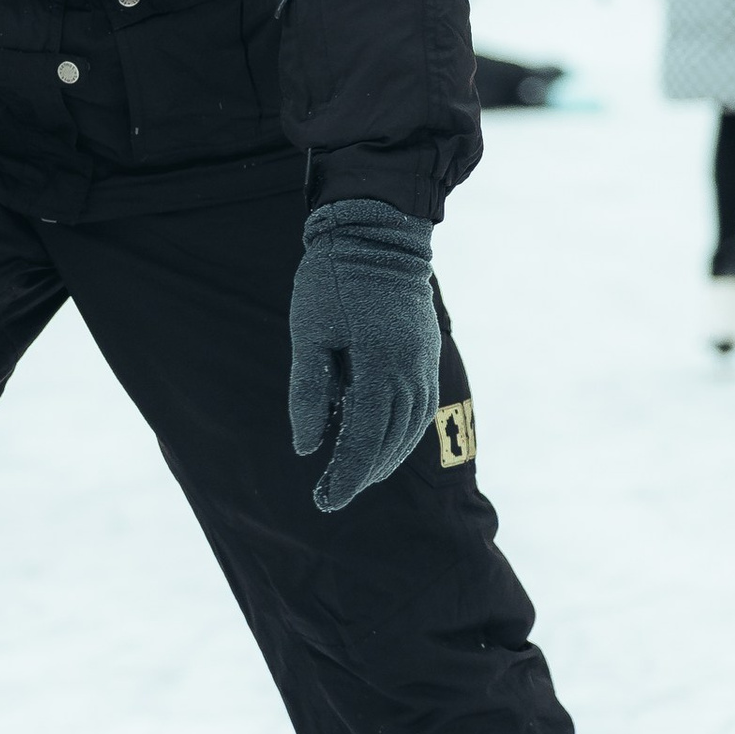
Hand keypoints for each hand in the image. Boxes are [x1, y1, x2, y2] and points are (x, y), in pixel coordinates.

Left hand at [289, 201, 440, 511]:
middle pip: (391, 440)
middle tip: (331, 496)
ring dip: (385, 459)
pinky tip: (382, 443)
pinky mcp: (428, 354)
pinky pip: (420, 408)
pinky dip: (403, 434)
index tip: (325, 501)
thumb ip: (307, 391)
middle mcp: (410, 370)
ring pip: (411, 429)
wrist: (378, 233)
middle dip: (362, 474)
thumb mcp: (307, 333)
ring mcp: (424, 362)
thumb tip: (306, 448)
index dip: (346, 475)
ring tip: (356, 477)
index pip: (365, 438)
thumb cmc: (332, 280)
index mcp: (378, 365)